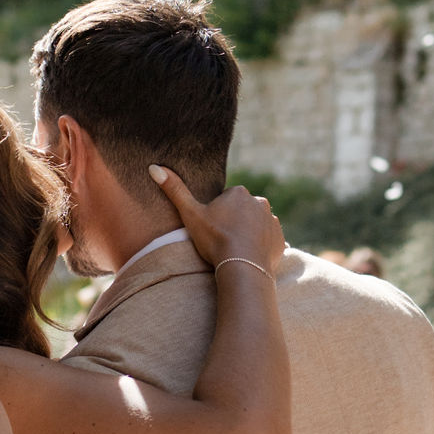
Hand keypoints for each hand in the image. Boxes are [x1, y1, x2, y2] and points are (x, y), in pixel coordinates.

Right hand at [149, 166, 284, 275]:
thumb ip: (174, 190)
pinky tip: (248, 257)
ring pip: (256, 225)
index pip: (225, 201)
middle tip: (222, 241)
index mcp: (239, 192)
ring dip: (247, 234)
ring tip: (234, 251)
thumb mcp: (191, 214)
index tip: (212, 230)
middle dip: (234, 223)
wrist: (242, 266)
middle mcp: (260, 202)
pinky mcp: (280, 239)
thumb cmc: (215, 239)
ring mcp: (272, 220)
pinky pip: (268, 240)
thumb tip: (153, 167)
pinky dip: (260, 247)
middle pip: (242, 212)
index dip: (216, 217)